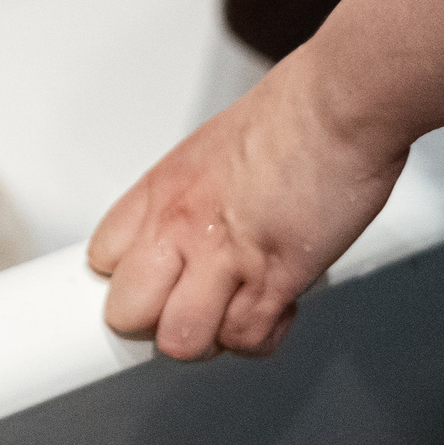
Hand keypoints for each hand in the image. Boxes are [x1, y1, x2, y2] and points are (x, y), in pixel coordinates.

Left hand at [87, 51, 406, 359]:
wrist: (341, 102)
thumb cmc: (291, 115)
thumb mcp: (210, 150)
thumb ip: (187, 200)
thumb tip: (184, 238)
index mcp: (160, 191)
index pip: (102, 261)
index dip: (128, 282)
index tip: (147, 288)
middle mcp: (180, 226)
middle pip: (126, 314)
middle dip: (157, 322)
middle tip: (192, 305)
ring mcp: (223, 256)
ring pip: (182, 341)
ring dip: (213, 336)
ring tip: (237, 309)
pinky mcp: (274, 279)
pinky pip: (247, 340)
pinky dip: (264, 335)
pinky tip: (277, 305)